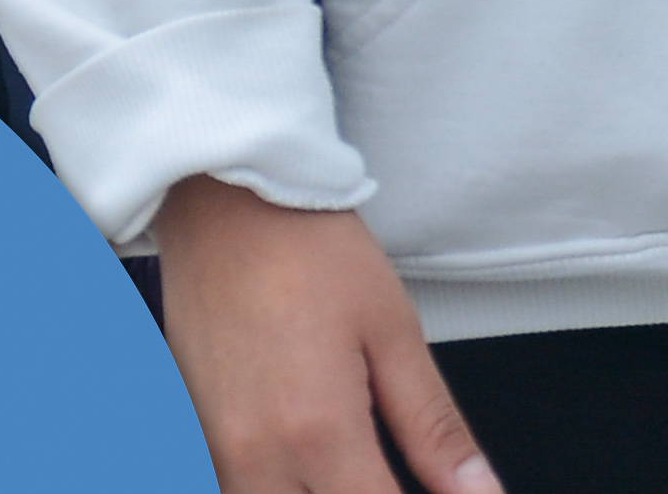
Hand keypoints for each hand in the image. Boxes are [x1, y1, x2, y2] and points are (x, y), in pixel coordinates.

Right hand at [149, 175, 496, 493]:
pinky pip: (232, 487)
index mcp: (317, 432)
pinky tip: (300, 457)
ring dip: (315, 492)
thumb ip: (435, 428)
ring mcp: (211, 452)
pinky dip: (273, 482)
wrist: (226, 203)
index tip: (442, 493)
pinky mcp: (189, 438)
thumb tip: (478, 488)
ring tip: (348, 460)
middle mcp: (254, 456)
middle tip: (382, 468)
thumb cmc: (307, 251)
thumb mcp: (395, 332)